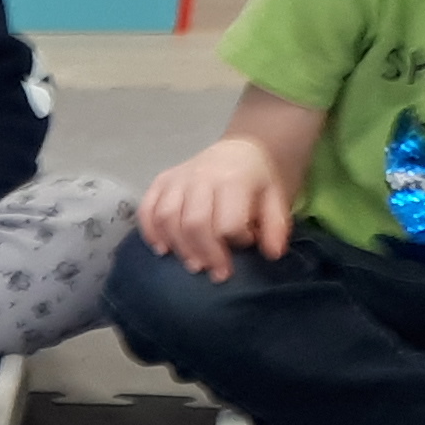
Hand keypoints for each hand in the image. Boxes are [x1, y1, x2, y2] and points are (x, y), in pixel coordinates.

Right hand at [137, 134, 295, 282]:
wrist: (239, 151)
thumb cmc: (258, 181)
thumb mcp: (276, 199)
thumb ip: (276, 226)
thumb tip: (272, 254)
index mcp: (234, 179)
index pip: (228, 221)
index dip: (237, 241)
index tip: (246, 247)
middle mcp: (201, 175)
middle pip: (195, 223)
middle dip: (206, 254)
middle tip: (217, 274)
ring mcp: (178, 177)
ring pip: (167, 218)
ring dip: (179, 247)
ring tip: (193, 265)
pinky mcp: (162, 180)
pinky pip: (148, 208)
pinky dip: (150, 231)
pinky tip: (162, 249)